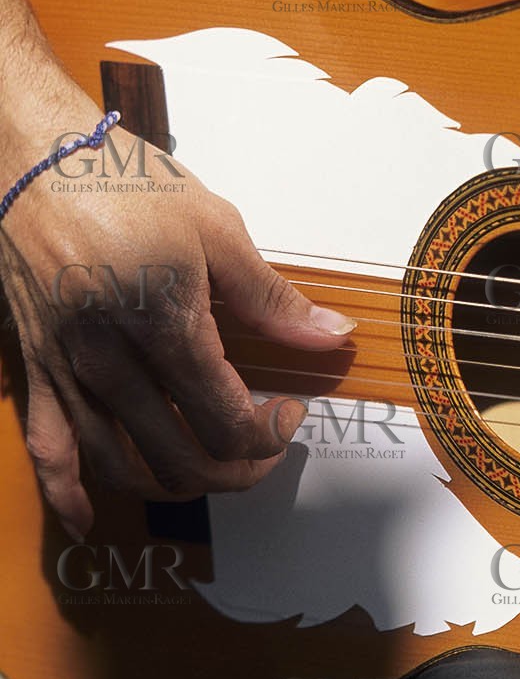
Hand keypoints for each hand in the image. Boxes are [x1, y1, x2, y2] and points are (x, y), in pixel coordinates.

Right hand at [0, 84, 353, 540]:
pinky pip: (47, 451)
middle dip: (237, 468)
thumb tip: (329, 336)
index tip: (288, 410)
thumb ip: (271, 295)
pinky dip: (69, 496)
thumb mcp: (214, 227)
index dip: (271, 433)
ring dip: (176, 484)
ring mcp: (68, 372)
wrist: (31, 159)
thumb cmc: (123, 183)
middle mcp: (112, 362)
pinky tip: (91, 519)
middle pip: (182, 458)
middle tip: (262, 445)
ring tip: (210, 465)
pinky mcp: (34, 370)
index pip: (228, 421)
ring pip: (124, 467)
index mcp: (165, 325)